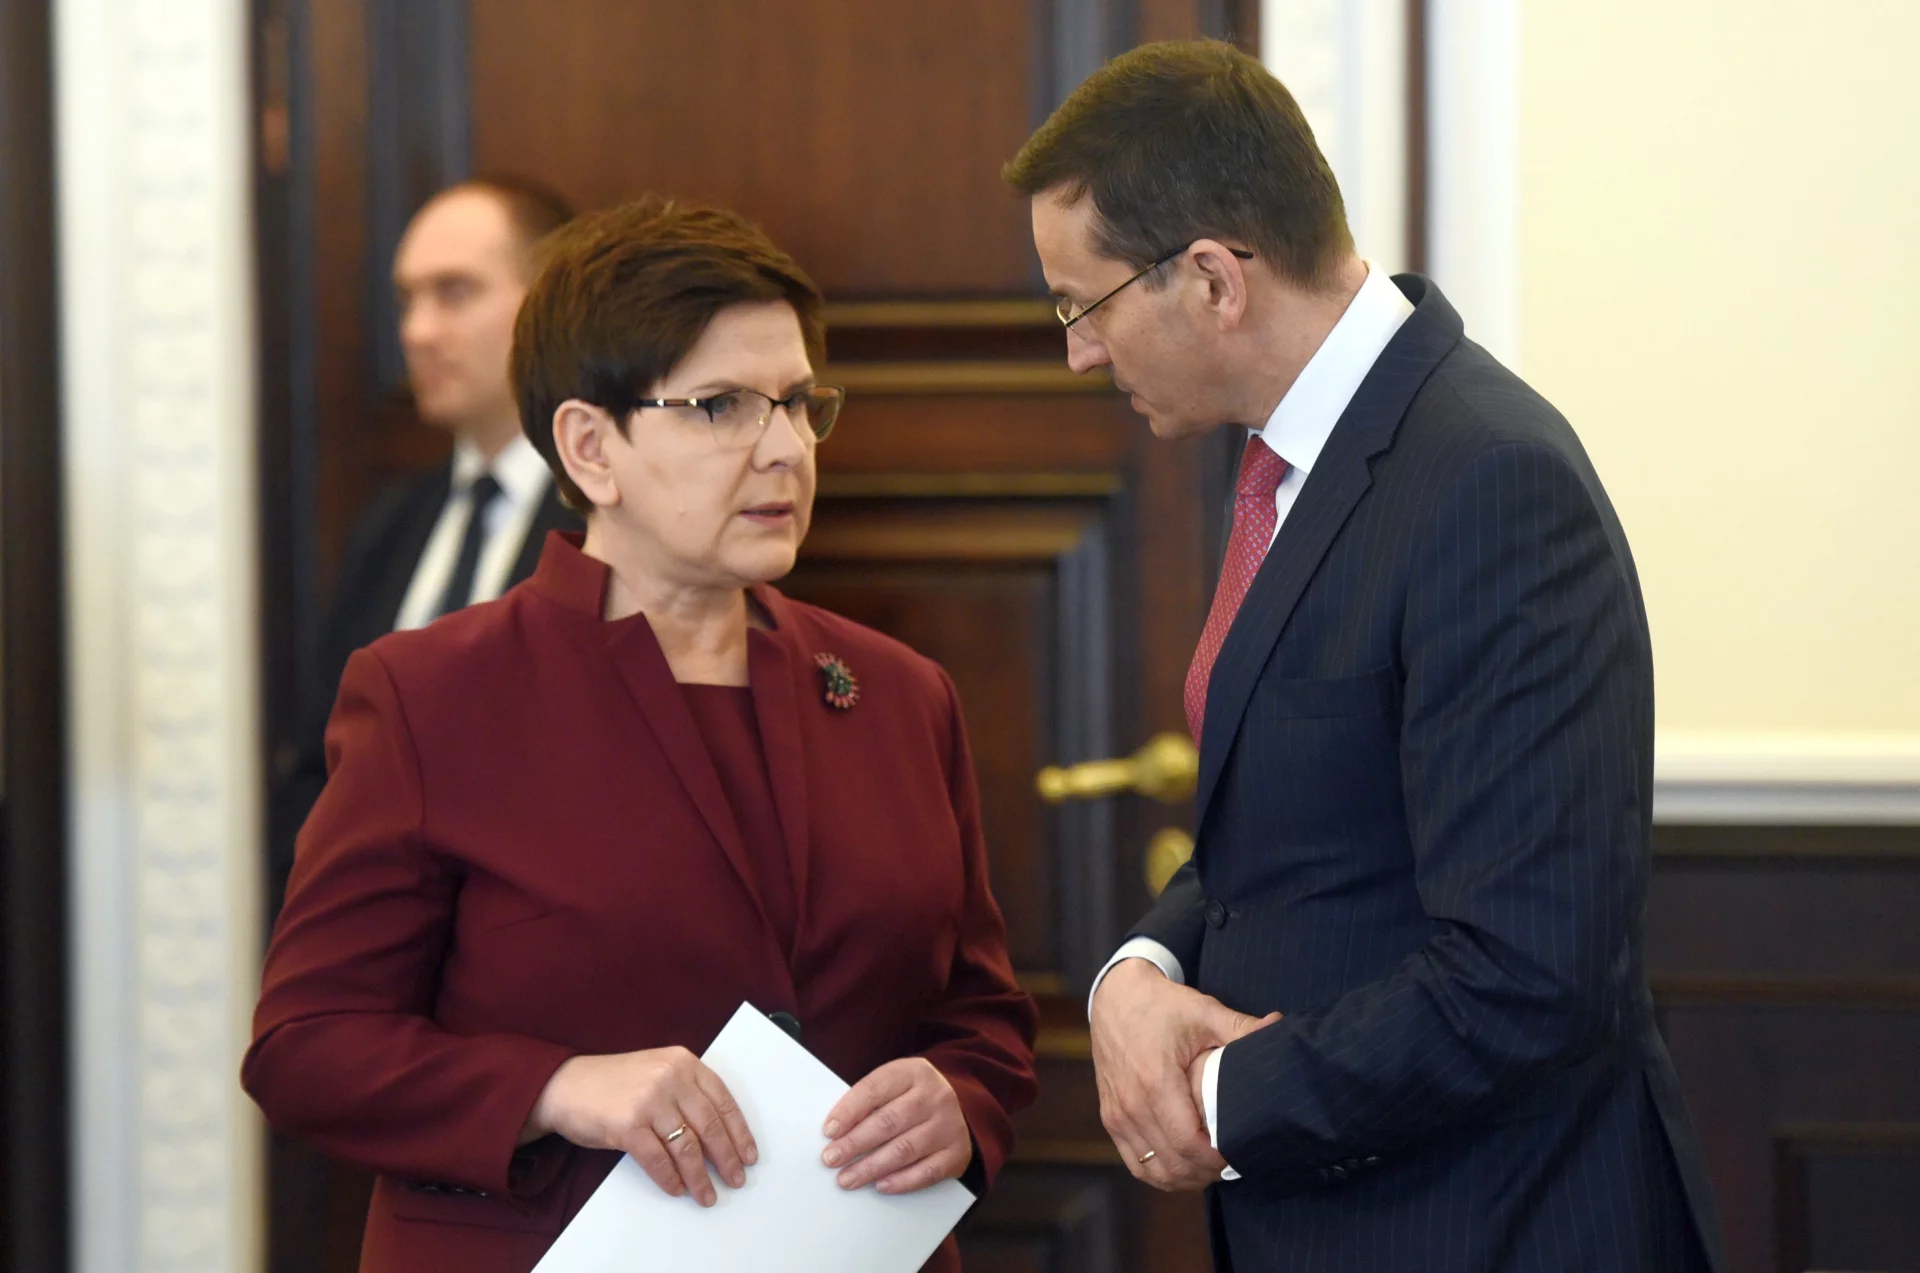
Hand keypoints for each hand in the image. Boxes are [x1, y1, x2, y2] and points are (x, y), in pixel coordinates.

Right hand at [524, 1048, 756, 1206]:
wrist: (565, 1086)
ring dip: (700, 1176)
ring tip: (707, 1194)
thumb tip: (719, 1137)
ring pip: (687, 1147)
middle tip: (736, 1179)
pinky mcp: (628, 1125)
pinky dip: (670, 1178)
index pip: (723, 1101)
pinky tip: (677, 1188)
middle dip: (726, 1158)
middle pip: (710, 1126)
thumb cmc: (614, 1084)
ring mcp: (649, 1101)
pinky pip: (658, 1160)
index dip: (739, 1132)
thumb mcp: (657, 1072)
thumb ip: (687, 1092)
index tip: (749, 1154)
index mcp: (683, 1062)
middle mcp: (670, 1078)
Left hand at [821, 1057, 971, 1194]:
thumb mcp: (895, 1084)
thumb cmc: (914, 1097)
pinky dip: (901, 1181)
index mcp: (914, 1072)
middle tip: (831, 1159)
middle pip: (888, 1121)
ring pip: (904, 1149)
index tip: (829, 1131)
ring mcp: (949, 1124)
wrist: (960, 1107)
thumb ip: (870, 1100)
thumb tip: (835, 1131)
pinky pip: (927, 1172)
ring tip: (847, 1178)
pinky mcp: (957, 1152)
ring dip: (871, 1167)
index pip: (875, 1089)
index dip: (849, 1110)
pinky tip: (880, 1185)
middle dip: (854, 1143)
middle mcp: (936, 1096)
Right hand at [1091, 958, 1276, 1190]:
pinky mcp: (1110, 1118)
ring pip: (1153, 1171)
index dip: (1218, 1160)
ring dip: (1185, 1178)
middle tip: (1233, 1163)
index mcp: (1155, 1081)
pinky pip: (1135, 1164)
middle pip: (1174, 1164)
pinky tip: (1183, 1166)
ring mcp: (1117, 1114)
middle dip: (1207, 1173)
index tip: (1240, 1152)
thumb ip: (1241, 1027)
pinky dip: (1160, 1173)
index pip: (1189, 1144)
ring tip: (1211, 1168)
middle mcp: (1131, 1104)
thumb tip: (1279, 1026)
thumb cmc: (1161, 1004)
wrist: (1115, 996)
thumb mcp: (1203, 1012)